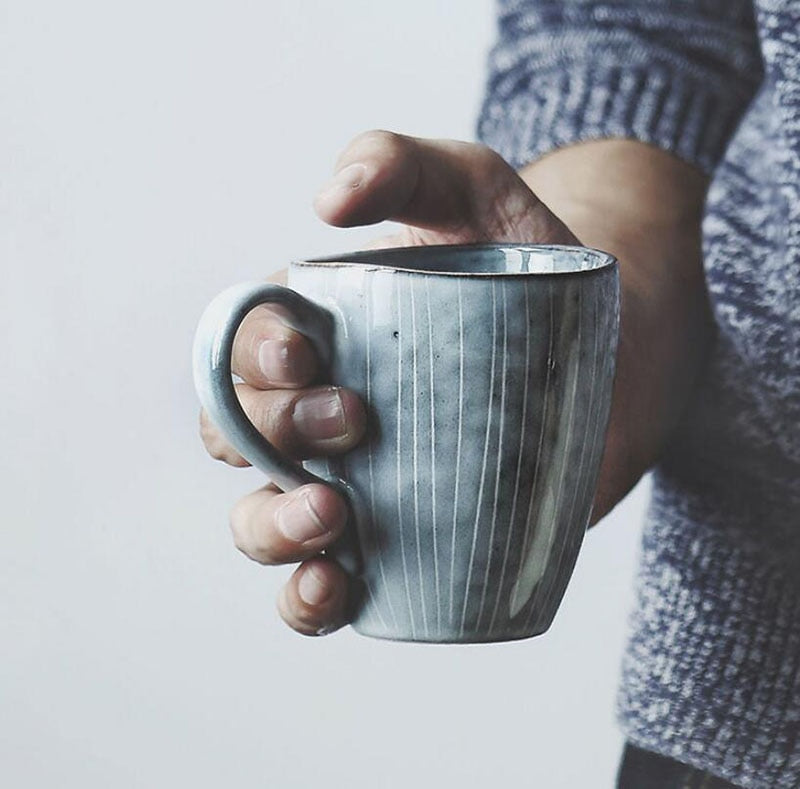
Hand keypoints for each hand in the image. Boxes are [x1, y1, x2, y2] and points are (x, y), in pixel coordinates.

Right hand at [200, 130, 578, 635]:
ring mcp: (359, 482)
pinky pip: (335, 586)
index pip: (241, 352)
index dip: (249, 359)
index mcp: (314, 336)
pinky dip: (314, 602)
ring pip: (269, 522)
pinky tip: (340, 594)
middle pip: (243, 439)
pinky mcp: (405, 542)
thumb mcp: (469, 187)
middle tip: (355, 422)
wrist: (614, 344)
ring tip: (333, 521)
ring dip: (276, 533)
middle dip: (277, 437)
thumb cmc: (527, 260)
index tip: (306, 354)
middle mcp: (320, 413)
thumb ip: (400, 163)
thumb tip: (328, 200)